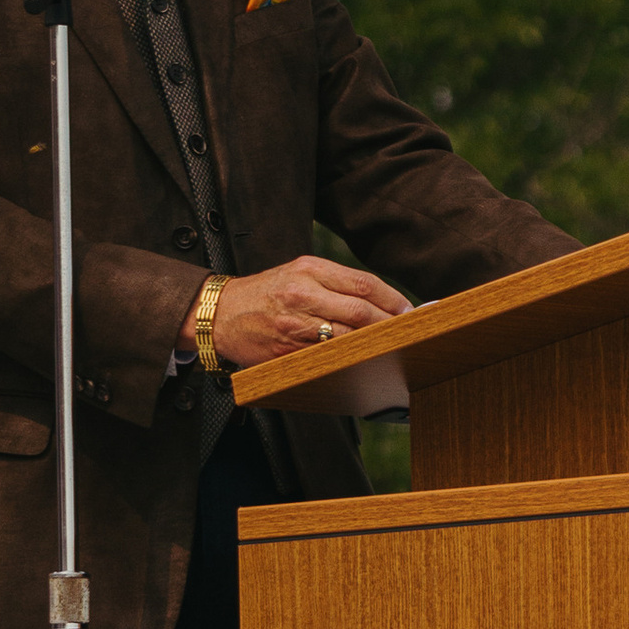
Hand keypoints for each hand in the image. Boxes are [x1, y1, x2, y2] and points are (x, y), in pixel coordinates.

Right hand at [188, 256, 409, 370]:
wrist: (219, 314)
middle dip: (389, 324)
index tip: (408, 310)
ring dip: (373, 343)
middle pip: (360, 311)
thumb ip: (335, 281)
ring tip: (390, 346)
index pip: (363, 283)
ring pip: (347, 336)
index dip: (392, 299)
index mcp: (309, 269)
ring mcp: (294, 325)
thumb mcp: (297, 271)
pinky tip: (361, 359)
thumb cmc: (265, 292)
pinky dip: (348, 358)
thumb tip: (379, 298)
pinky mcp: (286, 350)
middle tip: (407, 332)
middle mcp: (302, 294)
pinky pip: (326, 356)